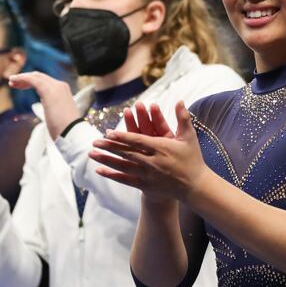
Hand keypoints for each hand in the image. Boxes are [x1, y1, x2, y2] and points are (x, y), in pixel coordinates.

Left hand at [9, 71, 76, 139]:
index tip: (21, 86)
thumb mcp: (59, 115)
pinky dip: (22, 78)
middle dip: (26, 78)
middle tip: (13, 83)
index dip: (32, 82)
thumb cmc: (65, 129)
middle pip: (40, 77)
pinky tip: (14, 80)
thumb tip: (49, 110)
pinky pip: (32, 80)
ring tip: (11, 82)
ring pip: (35, 77)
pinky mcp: (48, 91)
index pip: (46, 81)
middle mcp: (60, 86)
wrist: (72, 133)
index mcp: (64, 91)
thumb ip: (53, 108)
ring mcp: (55, 87)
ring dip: (22, 78)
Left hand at [89, 101, 207, 202]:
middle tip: (94, 141)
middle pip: (126, 153)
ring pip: (123, 166)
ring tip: (91, 154)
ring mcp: (148, 175)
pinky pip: (125, 180)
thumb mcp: (189, 137)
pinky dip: (112, 175)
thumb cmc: (192, 159)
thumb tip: (179, 100)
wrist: (194, 186)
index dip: (123, 137)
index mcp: (161, 148)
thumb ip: (183, 118)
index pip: (138, 141)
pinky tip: (99, 170)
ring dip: (106, 160)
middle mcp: (152, 162)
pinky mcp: (145, 185)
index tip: (109, 133)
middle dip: (109, 147)